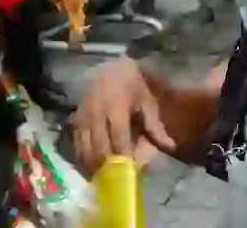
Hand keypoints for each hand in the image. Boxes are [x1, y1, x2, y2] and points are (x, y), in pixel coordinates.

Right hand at [71, 58, 175, 173]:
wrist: (111, 67)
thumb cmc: (133, 85)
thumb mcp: (147, 101)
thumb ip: (154, 125)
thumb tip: (170, 146)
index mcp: (116, 106)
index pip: (119, 137)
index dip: (123, 156)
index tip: (130, 171)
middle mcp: (97, 112)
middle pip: (100, 147)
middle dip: (108, 165)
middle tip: (117, 179)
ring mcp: (84, 116)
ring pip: (85, 148)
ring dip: (94, 165)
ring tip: (104, 176)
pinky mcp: (76, 119)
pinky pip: (76, 143)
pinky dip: (83, 156)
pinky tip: (91, 166)